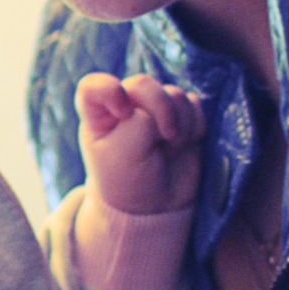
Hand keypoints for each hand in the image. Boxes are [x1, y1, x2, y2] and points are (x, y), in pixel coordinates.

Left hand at [76, 71, 205, 215]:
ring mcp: (153, 107)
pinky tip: (182, 146)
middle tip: (165, 137)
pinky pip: (194, 105)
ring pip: (175, 95)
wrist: (156, 205)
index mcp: (98, 114)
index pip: (93, 86)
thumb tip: (168, 106)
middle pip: (144, 84)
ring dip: (180, 125)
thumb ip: (140, 124)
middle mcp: (125, 104)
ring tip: (169, 150)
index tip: (123, 111)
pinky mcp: (180, 114)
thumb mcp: (124, 154)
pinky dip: (194, 126)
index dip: (110, 90)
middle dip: (161, 111)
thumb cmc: (129, 181)